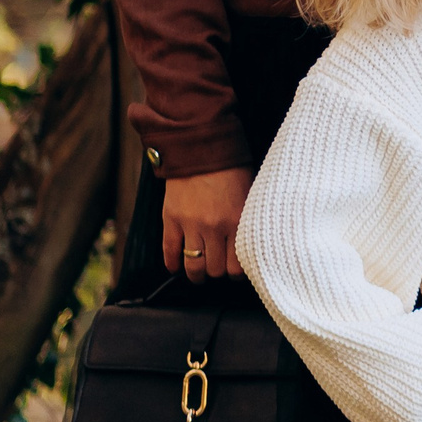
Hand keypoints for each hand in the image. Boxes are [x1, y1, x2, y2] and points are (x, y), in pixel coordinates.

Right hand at [162, 167, 252, 281]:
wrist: (201, 146)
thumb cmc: (231, 167)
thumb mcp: (249, 193)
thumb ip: (247, 220)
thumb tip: (252, 242)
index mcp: (236, 220)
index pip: (237, 265)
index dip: (237, 273)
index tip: (236, 271)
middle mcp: (213, 227)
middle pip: (215, 269)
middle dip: (218, 273)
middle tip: (219, 269)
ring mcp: (190, 224)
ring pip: (193, 266)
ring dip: (196, 275)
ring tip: (199, 274)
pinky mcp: (170, 219)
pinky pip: (169, 251)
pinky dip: (172, 264)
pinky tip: (176, 268)